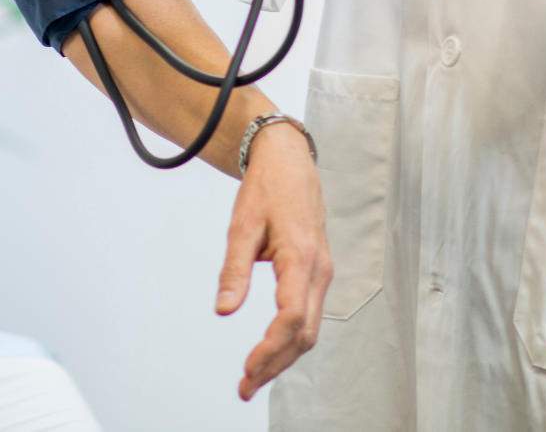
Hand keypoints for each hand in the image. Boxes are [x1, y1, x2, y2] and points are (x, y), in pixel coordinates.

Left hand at [216, 121, 331, 399]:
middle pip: (304, 333)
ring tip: (253, 376)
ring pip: (310, 328)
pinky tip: (271, 349)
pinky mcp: (317, 271)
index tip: (247, 368)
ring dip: (284, 356)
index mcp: (301, 256)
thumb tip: (223, 310)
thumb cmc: (267, 186)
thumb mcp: (242, 223)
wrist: (288, 159)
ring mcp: (322, 271)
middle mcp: (319, 268)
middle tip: (245, 386)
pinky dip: (291, 338)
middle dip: (276, 364)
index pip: (291, 317)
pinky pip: (310, 314)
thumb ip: (234, 269)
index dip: (271, 348)